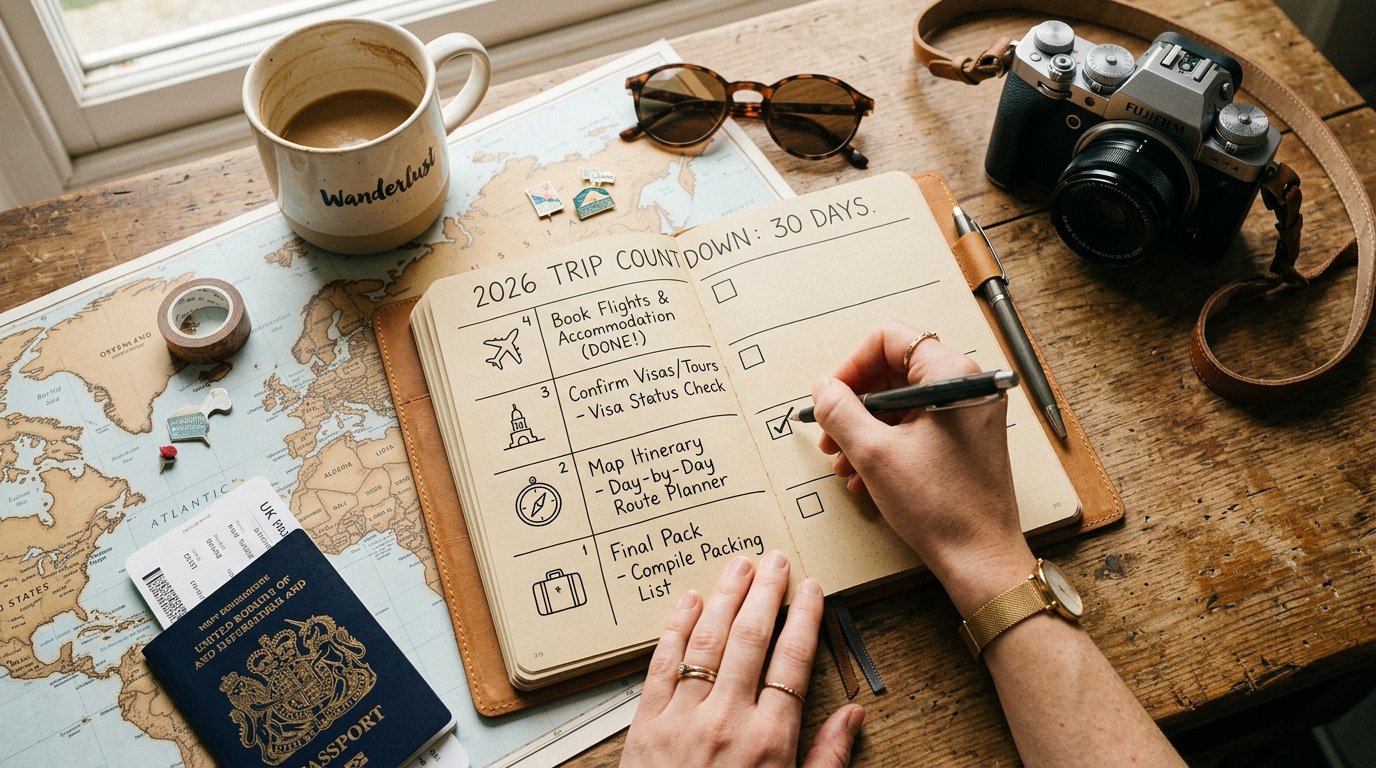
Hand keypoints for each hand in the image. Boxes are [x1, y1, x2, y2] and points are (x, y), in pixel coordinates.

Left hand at [621, 552, 863, 766]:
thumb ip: (827, 759)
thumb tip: (854, 714)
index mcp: (770, 741)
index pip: (794, 662)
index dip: (805, 619)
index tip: (813, 590)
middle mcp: (727, 721)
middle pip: (751, 639)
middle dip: (767, 593)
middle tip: (776, 559)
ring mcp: (682, 719)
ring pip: (708, 641)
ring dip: (725, 597)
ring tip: (739, 565)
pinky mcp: (645, 724)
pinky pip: (662, 663)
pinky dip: (676, 628)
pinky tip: (688, 602)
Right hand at [807, 319, 1035, 612]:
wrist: (980, 558)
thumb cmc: (939, 505)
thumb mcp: (874, 453)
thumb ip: (840, 411)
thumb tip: (823, 388)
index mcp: (952, 374)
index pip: (890, 339)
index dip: (851, 366)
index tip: (830, 397)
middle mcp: (966, 385)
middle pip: (893, 370)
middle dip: (854, 403)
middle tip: (829, 434)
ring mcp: (968, 413)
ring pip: (901, 402)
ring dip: (864, 428)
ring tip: (842, 462)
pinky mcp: (965, 439)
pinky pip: (916, 426)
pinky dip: (886, 443)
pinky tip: (863, 475)